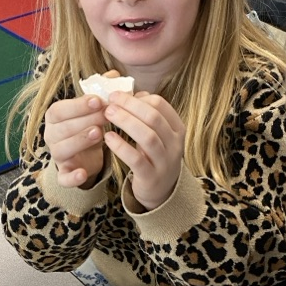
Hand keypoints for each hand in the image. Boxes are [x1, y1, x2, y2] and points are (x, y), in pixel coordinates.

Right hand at [44, 94, 106, 187]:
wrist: (87, 154)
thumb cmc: (87, 128)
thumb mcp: (90, 115)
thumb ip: (94, 107)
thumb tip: (106, 98)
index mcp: (54, 118)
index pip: (59, 110)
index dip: (78, 106)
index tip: (98, 101)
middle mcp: (51, 136)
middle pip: (62, 129)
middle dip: (85, 121)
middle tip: (105, 115)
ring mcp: (57, 156)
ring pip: (61, 150)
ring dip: (79, 141)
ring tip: (98, 133)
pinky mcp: (64, 174)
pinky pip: (63, 178)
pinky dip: (71, 178)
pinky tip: (82, 174)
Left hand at [102, 92, 185, 209]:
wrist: (161, 191)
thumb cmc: (154, 156)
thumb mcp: (156, 134)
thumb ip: (146, 115)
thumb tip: (130, 93)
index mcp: (177, 129)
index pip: (160, 104)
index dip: (137, 97)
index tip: (119, 95)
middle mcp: (175, 144)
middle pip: (154, 117)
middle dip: (130, 106)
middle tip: (110, 101)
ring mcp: (165, 162)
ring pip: (148, 137)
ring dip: (126, 122)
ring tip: (108, 113)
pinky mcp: (151, 177)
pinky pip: (136, 159)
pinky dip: (121, 147)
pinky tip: (108, 137)